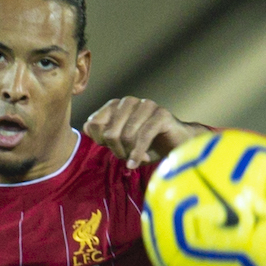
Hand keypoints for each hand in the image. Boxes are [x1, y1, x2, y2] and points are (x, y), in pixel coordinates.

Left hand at [83, 97, 207, 167]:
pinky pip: (143, 136)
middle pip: (110, 132)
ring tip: (135, 159)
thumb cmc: (148, 146)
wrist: (178, 146)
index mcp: (116, 105)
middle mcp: (129, 102)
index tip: (112, 149)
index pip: (94, 123)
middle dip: (117, 150)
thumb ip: (103, 135)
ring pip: (126, 135)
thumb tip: (86, 127)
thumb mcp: (121, 144)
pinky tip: (135, 163)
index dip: (100, 141)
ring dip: (129, 153)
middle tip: (126, 157)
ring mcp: (146, 105)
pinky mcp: (161, 114)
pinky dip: (137, 154)